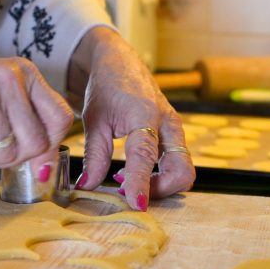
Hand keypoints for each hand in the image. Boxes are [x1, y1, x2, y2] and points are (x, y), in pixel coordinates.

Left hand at [69, 27, 194, 210]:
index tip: (136, 205)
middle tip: (127, 192)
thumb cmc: (106, 87)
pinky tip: (131, 172)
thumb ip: (94, 156)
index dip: (141, 184)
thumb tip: (87, 187)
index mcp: (144, 114)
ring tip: (124, 181)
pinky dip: (158, 176)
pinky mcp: (174, 135)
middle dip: (159, 190)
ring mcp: (175, 129)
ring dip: (158, 185)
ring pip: (182, 170)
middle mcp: (167, 123)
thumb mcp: (94, 120)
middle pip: (181, 171)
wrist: (121, 63)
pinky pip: (176, 164)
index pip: (145, 157)